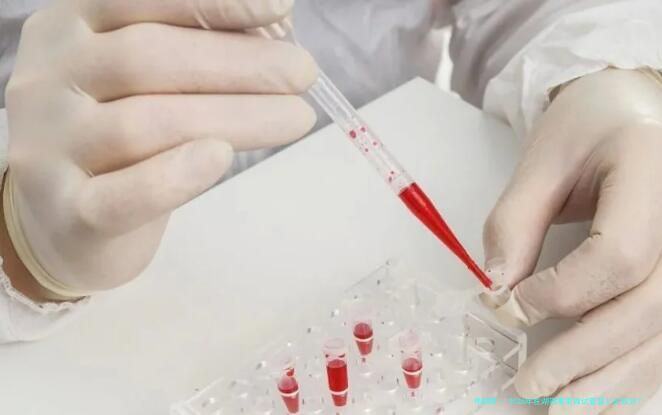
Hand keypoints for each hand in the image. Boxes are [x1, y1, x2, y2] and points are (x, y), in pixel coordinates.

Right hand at [4, 0, 316, 299]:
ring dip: (235, 118)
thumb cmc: (121, 134)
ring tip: (297, 118)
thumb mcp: (145, 77)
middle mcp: (48, 77)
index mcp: (70, 27)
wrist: (66, 216)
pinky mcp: (64, 211)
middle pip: (147, 60)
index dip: (213, 4)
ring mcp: (48, 146)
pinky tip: (220, 158)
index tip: (282, 9)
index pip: (138, 0)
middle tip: (303, 74)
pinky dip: (175, 176)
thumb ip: (194, 47)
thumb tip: (273, 30)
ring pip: (145, 125)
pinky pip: (122, 196)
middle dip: (239, 65)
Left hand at [483, 69, 661, 413]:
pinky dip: (637, 371)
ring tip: (565, 411)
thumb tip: (496, 293)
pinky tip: (604, 395)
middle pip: (648, 307)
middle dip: (584, 356)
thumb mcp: (542, 160)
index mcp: (655, 170)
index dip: (562, 292)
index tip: (510, 308)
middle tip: (530, 386)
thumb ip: (515, 223)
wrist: (637, 112)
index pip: (618, 254)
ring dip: (614, 381)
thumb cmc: (588, 127)